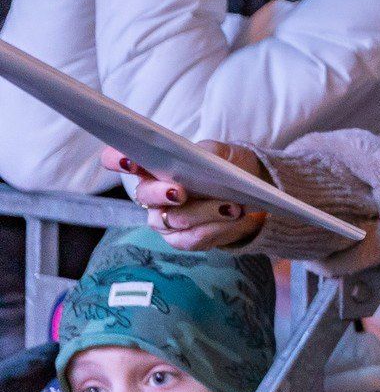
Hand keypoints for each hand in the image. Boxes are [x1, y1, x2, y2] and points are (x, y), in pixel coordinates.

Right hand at [104, 142, 267, 250]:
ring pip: (173, 219)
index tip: (128, 162)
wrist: (250, 195)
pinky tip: (231, 219)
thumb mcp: (221, 152)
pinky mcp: (182, 240)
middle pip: (145, 195)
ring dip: (203, 212)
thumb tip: (201, 160)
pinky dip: (214, 228)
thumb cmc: (227, 168)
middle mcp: (153, 195)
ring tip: (231, 206)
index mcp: (155, 167)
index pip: (124, 161)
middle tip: (180, 192)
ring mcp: (164, 220)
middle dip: (161, 192)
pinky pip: (191, 238)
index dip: (118, 160)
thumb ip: (207, 153)